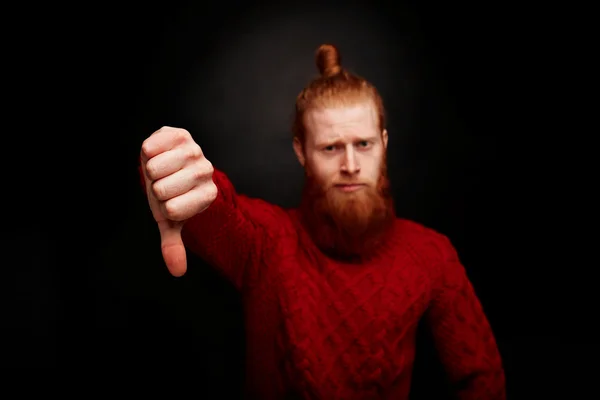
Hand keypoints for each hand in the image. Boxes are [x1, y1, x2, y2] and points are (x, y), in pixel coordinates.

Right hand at [140, 126, 217, 276]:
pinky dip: (147, 153)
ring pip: (154, 168)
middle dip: (155, 189)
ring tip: (162, 170)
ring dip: (150, 171)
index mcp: (208, 196)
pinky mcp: (180, 134)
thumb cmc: (171, 195)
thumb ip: (174, 244)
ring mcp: (195, 151)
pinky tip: (159, 154)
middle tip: (165, 185)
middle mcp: (206, 172)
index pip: (172, 210)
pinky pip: (149, 148)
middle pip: (161, 189)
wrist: (171, 164)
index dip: (164, 207)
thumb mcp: (171, 220)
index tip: (172, 202)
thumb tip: (177, 272)